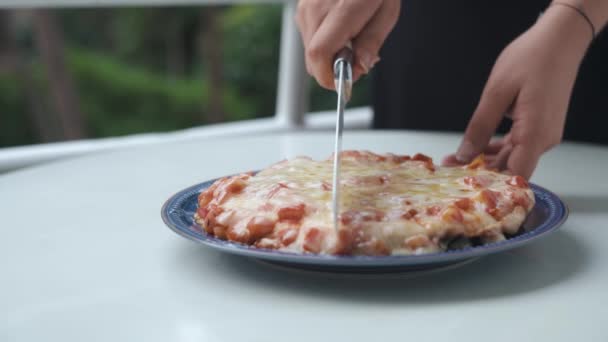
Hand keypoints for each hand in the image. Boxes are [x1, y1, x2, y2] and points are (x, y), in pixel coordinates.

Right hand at [295, 0, 400, 88]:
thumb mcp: (386, 12)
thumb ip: (371, 43)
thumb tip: (359, 68)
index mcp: (342, 9)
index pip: (320, 55)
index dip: (329, 77)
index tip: (344, 84)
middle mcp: (316, 9)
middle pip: (312, 59)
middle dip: (333, 68)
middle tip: (357, 57)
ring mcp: (305, 7)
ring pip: (310, 51)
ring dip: (329, 54)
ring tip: (352, 35)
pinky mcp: (301, 7)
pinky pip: (309, 37)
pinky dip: (324, 41)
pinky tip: (341, 27)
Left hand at [443, 4, 592, 178]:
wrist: (559, 40)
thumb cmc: (532, 59)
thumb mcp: (496, 93)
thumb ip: (480, 127)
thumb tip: (465, 155)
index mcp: (535, 133)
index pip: (515, 176)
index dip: (489, 185)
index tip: (461, 184)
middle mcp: (544, 139)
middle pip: (511, 169)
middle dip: (479, 173)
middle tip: (449, 169)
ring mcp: (543, 134)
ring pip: (512, 159)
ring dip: (485, 161)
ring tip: (455, 159)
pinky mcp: (540, 128)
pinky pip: (517, 146)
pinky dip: (496, 149)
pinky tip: (475, 148)